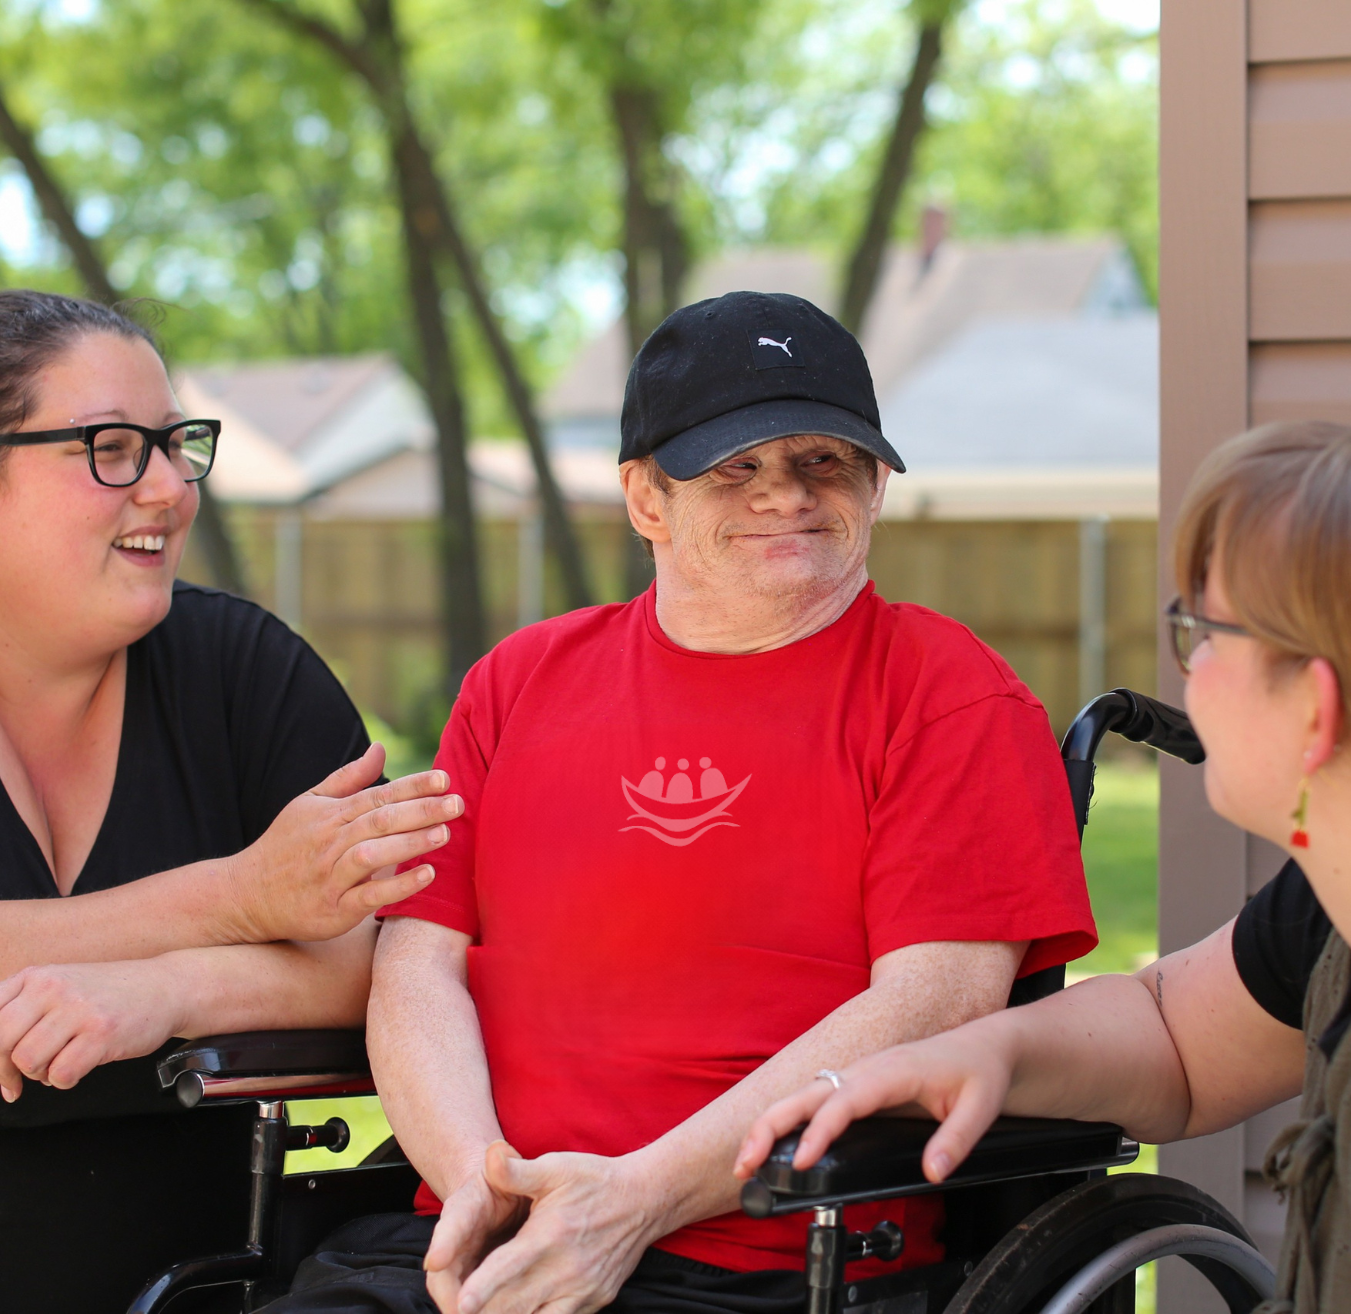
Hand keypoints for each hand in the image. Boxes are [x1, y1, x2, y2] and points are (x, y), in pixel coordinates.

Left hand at [0, 958, 182, 1101]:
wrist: (167, 987)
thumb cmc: (111, 993)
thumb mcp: (61, 986)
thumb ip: (23, 1009)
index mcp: (37, 977)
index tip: (0, 1069)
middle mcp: (54, 988)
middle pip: (1, 1042)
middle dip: (6, 1071)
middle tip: (19, 1080)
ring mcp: (79, 1009)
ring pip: (28, 1061)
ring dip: (40, 1074)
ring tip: (60, 1063)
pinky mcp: (102, 1034)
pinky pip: (61, 1074)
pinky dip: (65, 1079)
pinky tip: (78, 1067)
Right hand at [224, 744, 462, 942]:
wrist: (245, 895)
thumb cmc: (286, 846)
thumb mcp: (310, 803)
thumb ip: (349, 778)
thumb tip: (380, 749)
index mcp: (330, 814)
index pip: (378, 795)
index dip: (412, 786)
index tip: (444, 778)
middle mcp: (331, 842)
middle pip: (381, 821)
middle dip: (422, 810)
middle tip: (457, 804)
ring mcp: (331, 876)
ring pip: (374, 854)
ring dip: (411, 843)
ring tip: (445, 833)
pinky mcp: (333, 908)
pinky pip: (369, 895)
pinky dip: (398, 886)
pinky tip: (427, 876)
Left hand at [428, 1142, 662, 1313]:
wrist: (643, 1199)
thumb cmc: (593, 1180)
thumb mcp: (555, 1167)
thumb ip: (517, 1170)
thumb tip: (488, 1156)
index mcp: (550, 1234)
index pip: (509, 1266)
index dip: (483, 1286)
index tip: (461, 1301)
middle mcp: (565, 1269)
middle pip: (514, 1304)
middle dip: (486, 1310)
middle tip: (459, 1310)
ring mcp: (581, 1290)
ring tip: (487, 1312)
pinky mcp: (594, 1302)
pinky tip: (520, 1311)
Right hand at [733, 1026, 1014, 1185]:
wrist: (985, 1045)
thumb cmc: (980, 1073)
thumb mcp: (981, 1107)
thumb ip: (956, 1140)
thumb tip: (931, 1172)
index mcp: (891, 1071)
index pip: (844, 1100)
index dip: (819, 1130)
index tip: (800, 1160)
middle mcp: (867, 1068)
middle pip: (807, 1093)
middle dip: (771, 1125)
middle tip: (745, 1162)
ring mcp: (858, 1074)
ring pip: (803, 1095)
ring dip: (770, 1123)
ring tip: (745, 1160)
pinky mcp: (856, 1084)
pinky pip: (814, 1099)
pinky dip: (785, 1119)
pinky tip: (770, 1142)